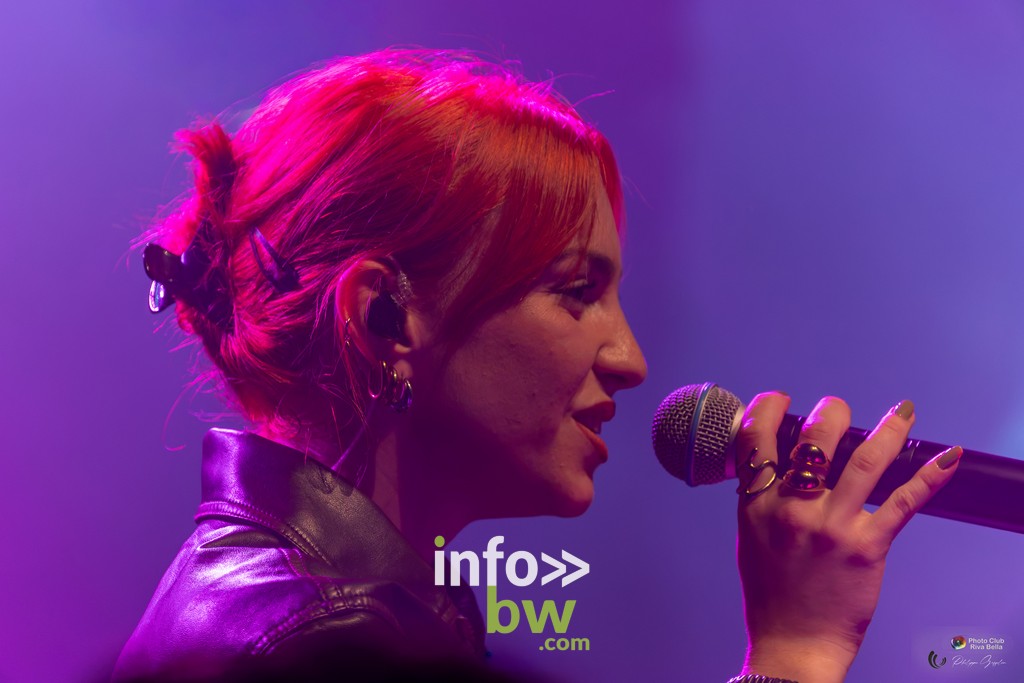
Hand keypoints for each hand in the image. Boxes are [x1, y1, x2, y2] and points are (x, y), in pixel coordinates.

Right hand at [734, 393, 960, 682]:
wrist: (792, 642)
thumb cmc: (770, 592)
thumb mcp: (751, 536)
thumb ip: (762, 498)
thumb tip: (779, 461)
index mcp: (756, 505)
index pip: (754, 438)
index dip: (767, 408)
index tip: (780, 400)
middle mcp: (791, 510)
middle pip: (813, 440)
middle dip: (831, 413)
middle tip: (838, 410)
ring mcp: (831, 527)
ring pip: (864, 461)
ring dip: (888, 429)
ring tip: (902, 412)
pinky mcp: (866, 547)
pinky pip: (903, 503)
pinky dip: (930, 476)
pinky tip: (947, 457)